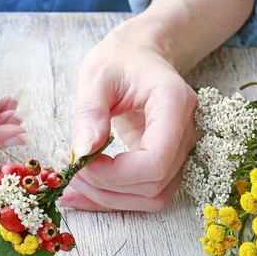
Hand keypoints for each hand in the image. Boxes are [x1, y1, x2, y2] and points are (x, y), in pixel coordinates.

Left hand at [60, 22, 197, 211]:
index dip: (114, 174)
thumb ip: (89, 112)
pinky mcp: (168, 163)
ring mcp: (181, 151)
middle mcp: (187, 132)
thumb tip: (82, 151)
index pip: (155, 161)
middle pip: (153, 184)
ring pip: (153, 198)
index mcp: (174, 104)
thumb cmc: (119, 61)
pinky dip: (113, 198)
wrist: (139, 57)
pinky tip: (84, 191)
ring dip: (108, 198)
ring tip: (74, 180)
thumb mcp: (96, 76)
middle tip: (69, 169)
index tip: (79, 161)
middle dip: (105, 187)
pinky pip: (146, 194)